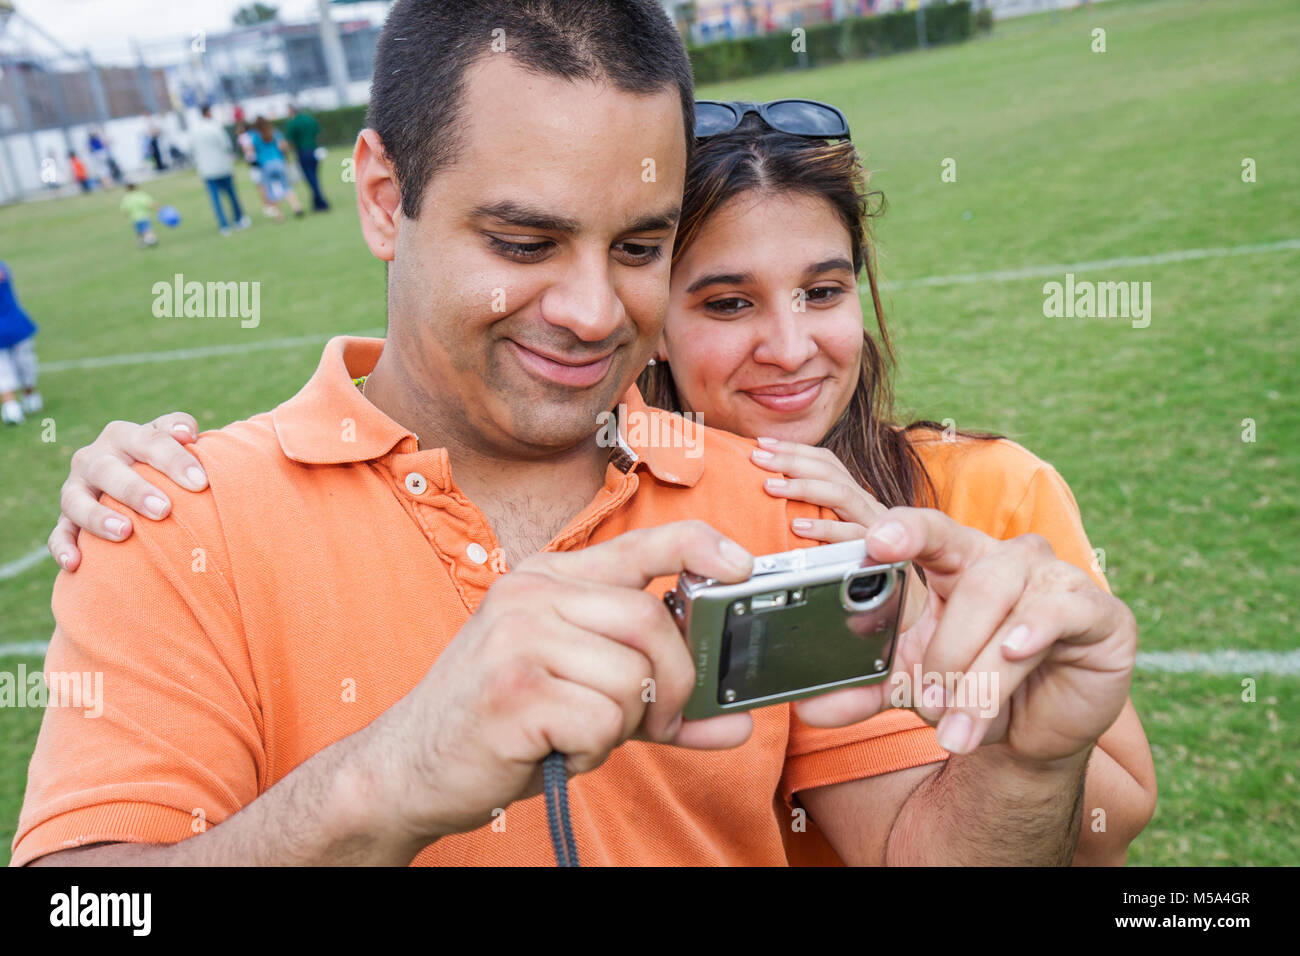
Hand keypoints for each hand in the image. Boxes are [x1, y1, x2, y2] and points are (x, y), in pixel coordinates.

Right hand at [49, 412, 208, 569]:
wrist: (138, 479)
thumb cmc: (163, 461)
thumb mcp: (170, 440)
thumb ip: (179, 427)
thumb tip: (186, 432)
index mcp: (124, 436)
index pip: (148, 441)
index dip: (174, 460)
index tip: (200, 483)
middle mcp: (94, 458)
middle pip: (107, 469)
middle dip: (135, 489)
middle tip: (163, 509)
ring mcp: (76, 488)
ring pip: (76, 500)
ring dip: (97, 517)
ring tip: (124, 532)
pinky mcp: (67, 518)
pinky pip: (59, 533)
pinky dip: (62, 547)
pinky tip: (75, 563)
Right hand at [362, 520, 758, 842]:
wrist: (411, 767)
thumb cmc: (504, 722)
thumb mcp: (580, 689)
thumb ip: (655, 695)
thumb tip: (736, 720)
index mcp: (549, 578)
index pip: (639, 543)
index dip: (699, 546)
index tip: (740, 565)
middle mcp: (531, 593)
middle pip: (652, 622)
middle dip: (674, 684)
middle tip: (653, 721)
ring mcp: (518, 636)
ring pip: (633, 678)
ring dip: (621, 726)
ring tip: (576, 733)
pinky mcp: (515, 688)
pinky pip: (603, 721)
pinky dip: (592, 751)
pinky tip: (555, 748)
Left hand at [749, 436, 926, 628]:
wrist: (906, 593)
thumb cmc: (864, 558)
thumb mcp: (835, 528)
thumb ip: (813, 513)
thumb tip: (770, 498)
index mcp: (853, 495)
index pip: (825, 461)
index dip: (794, 449)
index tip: (762, 443)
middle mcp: (864, 503)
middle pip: (830, 470)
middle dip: (791, 459)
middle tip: (757, 457)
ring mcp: (873, 524)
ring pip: (841, 494)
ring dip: (803, 487)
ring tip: (770, 486)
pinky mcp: (879, 549)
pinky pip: (852, 535)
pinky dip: (824, 529)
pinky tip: (797, 528)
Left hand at [794, 507, 1135, 769]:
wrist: (1030, 731)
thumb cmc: (967, 685)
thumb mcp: (908, 686)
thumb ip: (860, 690)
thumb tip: (808, 706)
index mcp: (957, 559)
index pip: (928, 529)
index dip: (902, 529)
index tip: (874, 543)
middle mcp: (1007, 558)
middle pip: (972, 583)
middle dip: (945, 651)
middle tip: (927, 700)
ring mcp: (1056, 579)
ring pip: (1009, 606)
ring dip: (979, 671)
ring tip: (960, 720)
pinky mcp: (1098, 612)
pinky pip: (1060, 610)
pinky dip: (1032, 632)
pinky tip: (1016, 652)